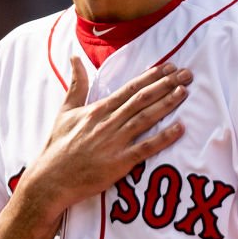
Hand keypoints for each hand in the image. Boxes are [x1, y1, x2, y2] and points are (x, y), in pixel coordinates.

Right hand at [19, 56, 190, 217]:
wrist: (51, 180)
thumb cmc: (58, 146)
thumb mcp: (65, 112)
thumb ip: (76, 85)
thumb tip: (74, 58)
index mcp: (98, 110)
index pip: (130, 88)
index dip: (151, 76)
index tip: (169, 67)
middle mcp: (108, 122)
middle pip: (142, 99)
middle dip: (166, 85)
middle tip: (187, 74)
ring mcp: (114, 142)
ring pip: (146, 118)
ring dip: (167, 103)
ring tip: (185, 91)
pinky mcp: (119, 162)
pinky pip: (146, 148)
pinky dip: (164, 138)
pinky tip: (180, 128)